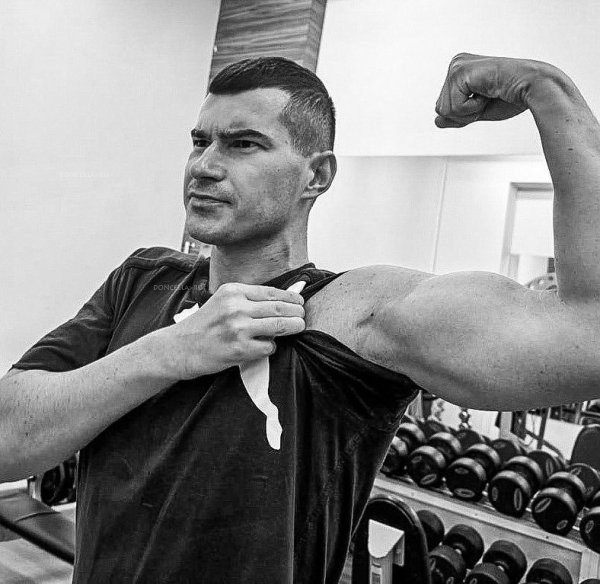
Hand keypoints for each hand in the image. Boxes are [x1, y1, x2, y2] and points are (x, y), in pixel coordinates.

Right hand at [157, 282, 304, 379]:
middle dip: (297, 313)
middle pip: (280, 308)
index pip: (272, 292)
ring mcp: (238, 328)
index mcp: (233, 291)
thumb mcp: (223, 301)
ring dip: (293, 328)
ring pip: (280, 326)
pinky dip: (270, 347)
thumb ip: (249, 299)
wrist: (180, 347)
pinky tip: (263, 347)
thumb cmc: (205, 325)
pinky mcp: (239, 349)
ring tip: (298, 328)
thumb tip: (284, 298)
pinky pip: (269, 347)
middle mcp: (236, 307)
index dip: (291, 297)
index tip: (300, 302)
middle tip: (303, 317)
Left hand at [434, 53, 548, 127]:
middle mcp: (455, 64)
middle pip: (440, 109)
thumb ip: (457, 116)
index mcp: (459, 71)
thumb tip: (436, 121)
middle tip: (487, 97)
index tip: (485, 99)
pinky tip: (488, 91)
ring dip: (469, 111)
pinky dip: (473, 107)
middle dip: (464, 114)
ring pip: (444, 110)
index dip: (464, 114)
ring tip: (488, 93)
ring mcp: (456, 66)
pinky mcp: (460, 72)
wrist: (533, 89)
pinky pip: (455, 107)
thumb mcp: (477, 111)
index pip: (443, 108)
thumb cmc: (511, 97)